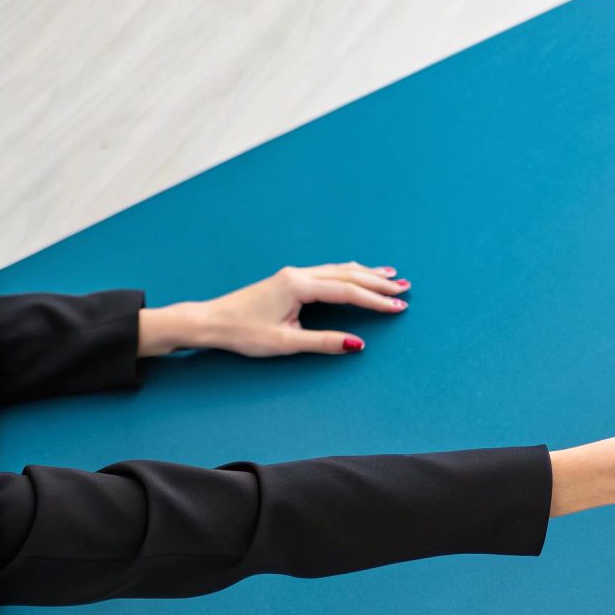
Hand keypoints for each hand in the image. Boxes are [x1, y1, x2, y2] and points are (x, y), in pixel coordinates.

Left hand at [137, 263, 409, 356]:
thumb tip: (357, 343)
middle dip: (378, 282)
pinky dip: (348, 274)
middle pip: (347, 275)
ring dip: (366, 274)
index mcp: (298, 286)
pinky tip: (357, 273)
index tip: (399, 307)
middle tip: (405, 288)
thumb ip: (323, 341)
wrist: (209, 321)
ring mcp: (293, 275)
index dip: (376, 300)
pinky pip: (328, 272)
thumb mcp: (285, 342)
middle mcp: (298, 275)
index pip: (347, 292)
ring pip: (338, 270)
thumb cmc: (243, 332)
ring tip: (391, 276)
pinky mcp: (289, 280)